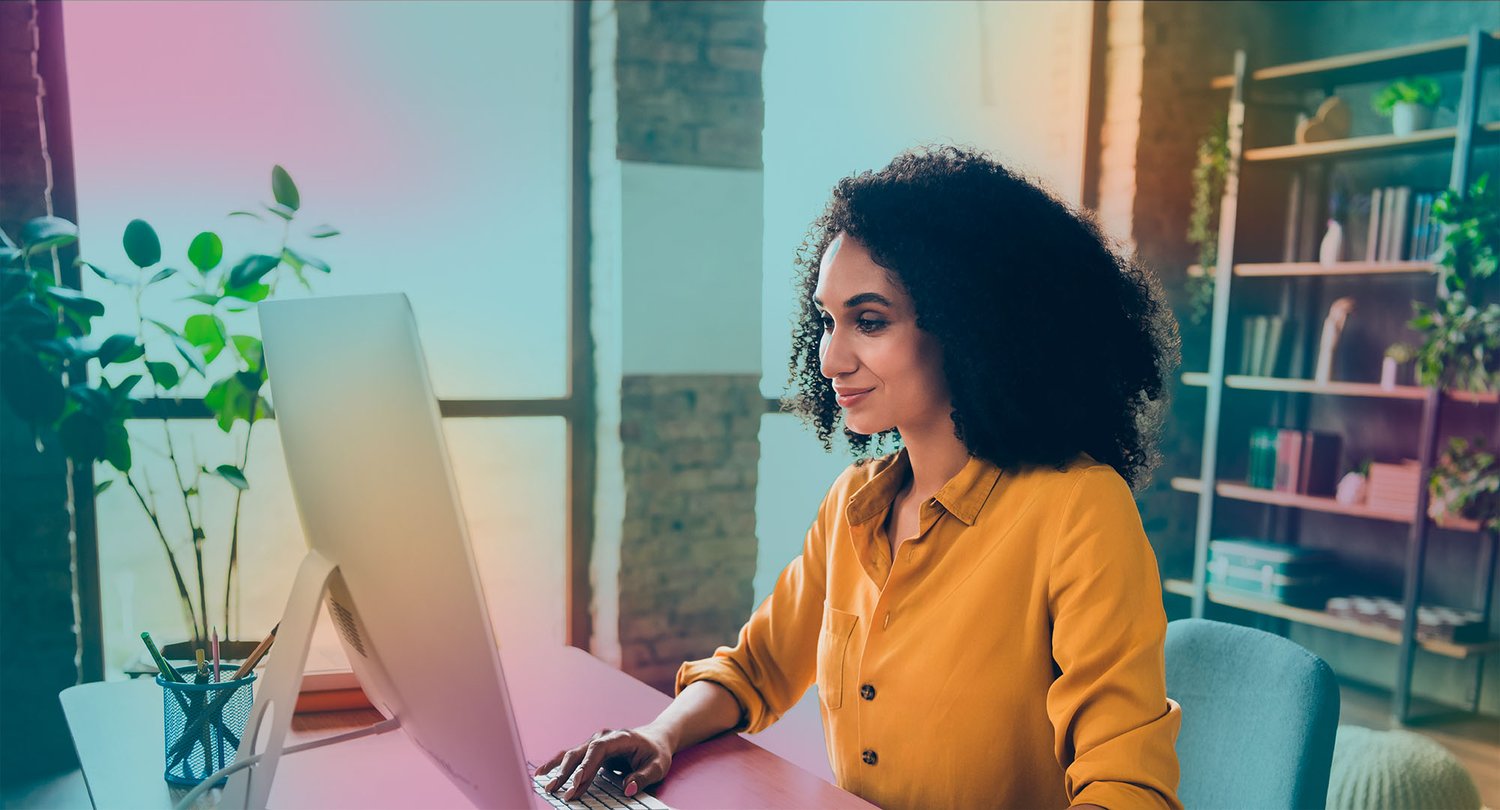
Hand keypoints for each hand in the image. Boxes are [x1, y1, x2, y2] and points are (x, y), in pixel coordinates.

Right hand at [535, 726, 672, 801]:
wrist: (655, 739)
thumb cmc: (656, 753)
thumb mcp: (658, 766)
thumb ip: (644, 777)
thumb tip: (628, 789)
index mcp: (620, 738)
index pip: (598, 750)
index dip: (586, 766)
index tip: (576, 784)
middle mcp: (603, 738)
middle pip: (581, 753)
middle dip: (568, 773)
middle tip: (558, 791)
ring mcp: (595, 743)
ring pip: (572, 755)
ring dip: (559, 771)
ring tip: (547, 787)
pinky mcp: (590, 751)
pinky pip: (570, 757)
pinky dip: (556, 765)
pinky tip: (542, 774)